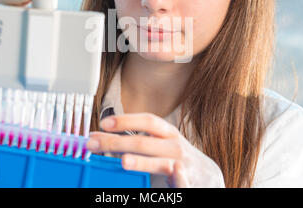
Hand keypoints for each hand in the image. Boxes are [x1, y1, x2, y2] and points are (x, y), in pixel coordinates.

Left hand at [86, 113, 224, 187]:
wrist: (208, 177)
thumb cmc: (177, 158)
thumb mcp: (161, 145)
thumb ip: (138, 143)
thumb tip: (105, 143)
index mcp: (167, 133)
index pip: (147, 121)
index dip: (126, 120)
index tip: (104, 123)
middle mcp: (175, 145)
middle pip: (144, 142)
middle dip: (116, 143)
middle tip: (94, 144)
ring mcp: (182, 164)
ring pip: (160, 162)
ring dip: (142, 161)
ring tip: (124, 162)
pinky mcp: (189, 183)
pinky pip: (182, 182)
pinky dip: (179, 178)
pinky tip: (175, 173)